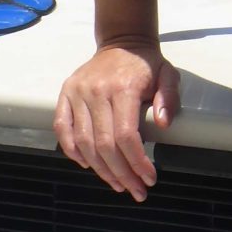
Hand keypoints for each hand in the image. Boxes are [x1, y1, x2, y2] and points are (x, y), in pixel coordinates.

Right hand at [53, 40, 181, 200]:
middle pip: (104, 145)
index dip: (137, 162)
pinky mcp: (65, 94)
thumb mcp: (168, 74)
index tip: (149, 178)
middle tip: (135, 190)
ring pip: (83, 142)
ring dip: (99, 169)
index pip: (126, 136)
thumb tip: (163, 124)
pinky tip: (88, 165)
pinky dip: (71, 151)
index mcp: (122, 88)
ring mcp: (77, 93)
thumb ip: (169, 97)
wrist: (123, 41)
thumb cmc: (146, 63)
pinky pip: (62, 129)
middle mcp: (96, 91)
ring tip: (117, 183)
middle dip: (121, 173)